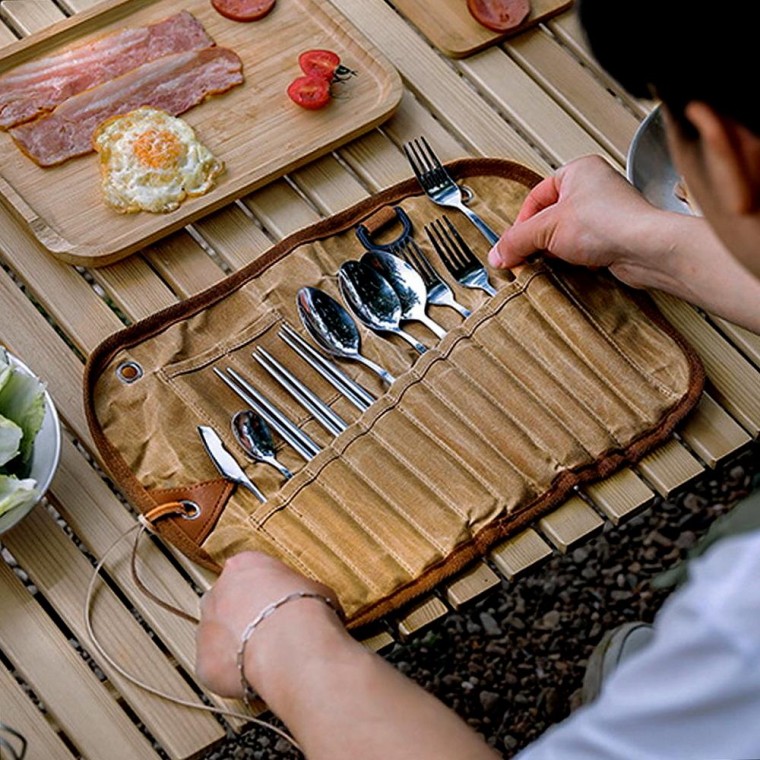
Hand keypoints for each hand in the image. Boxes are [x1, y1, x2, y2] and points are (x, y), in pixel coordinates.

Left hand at [195, 551, 340, 698]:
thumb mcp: (314, 587)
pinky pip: (217, 669)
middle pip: (225, 604)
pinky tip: (255, 677)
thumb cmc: (305, 612)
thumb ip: (298, 592)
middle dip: (243, 619)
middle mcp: (218, 592)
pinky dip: (232, 676)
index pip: (247, 574)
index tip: (276, 605)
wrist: (291, 645)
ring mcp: (206, 628)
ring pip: (217, 638)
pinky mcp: (204, 662)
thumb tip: (306, 604)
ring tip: (265, 659)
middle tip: (269, 633)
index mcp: (244, 566)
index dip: (263, 593)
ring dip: (236, 647)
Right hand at [488, 155, 660, 286]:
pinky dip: (574, 259)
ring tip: (555, 259)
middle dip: (538, 239)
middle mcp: (594, 188)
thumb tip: (498, 253)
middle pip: (549, 217)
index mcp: (578, 171)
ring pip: (565, 235)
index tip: (511, 245)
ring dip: (556, 251)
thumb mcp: (547, 229)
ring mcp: (605, 213)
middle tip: (527, 254)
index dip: (521, 223)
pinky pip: (583, 248)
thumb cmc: (608, 223)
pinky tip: (574, 266)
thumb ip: (517, 241)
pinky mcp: (613, 237)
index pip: (535, 197)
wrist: (645, 248)